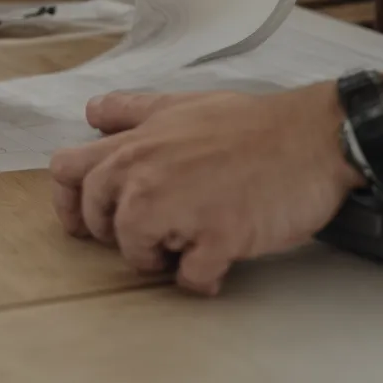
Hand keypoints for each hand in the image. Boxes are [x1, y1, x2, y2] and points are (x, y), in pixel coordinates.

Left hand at [47, 84, 364, 295]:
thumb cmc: (254, 125)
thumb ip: (134, 113)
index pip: (66, 171)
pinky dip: (203, 278)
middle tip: (154, 233)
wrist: (316, 139)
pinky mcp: (217, 237)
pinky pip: (190, 277)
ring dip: (161, 257)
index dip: (69, 201)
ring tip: (193, 243)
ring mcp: (179, 208)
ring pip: (137, 253)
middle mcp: (145, 174)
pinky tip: (220, 261)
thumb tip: (93, 115)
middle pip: (97, 221)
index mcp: (135, 144)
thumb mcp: (184, 105)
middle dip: (119, 235)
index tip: (83, 220)